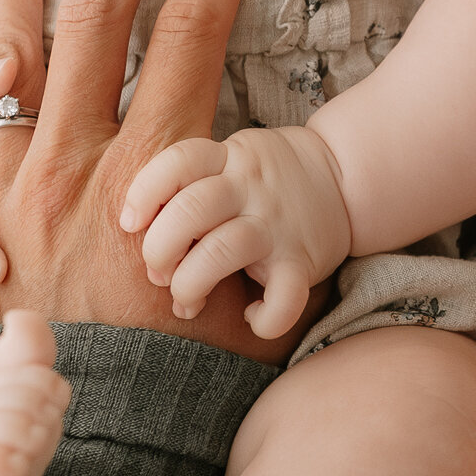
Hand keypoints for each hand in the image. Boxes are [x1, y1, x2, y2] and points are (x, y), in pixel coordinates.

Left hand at [0, 0, 314, 363]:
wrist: (86, 437)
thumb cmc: (177, 379)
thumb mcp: (245, 308)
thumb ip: (265, 252)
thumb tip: (303, 212)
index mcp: (163, 172)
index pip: (194, 39)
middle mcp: (92, 159)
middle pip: (114, 20)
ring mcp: (27, 178)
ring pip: (29, 51)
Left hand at [121, 124, 353, 332]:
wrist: (346, 178)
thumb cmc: (270, 177)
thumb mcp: (233, 157)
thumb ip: (192, 182)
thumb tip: (139, 231)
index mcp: (228, 159)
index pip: (177, 161)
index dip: (143, 192)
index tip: (130, 223)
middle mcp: (251, 188)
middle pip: (190, 210)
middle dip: (158, 250)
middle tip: (158, 273)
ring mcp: (277, 225)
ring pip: (222, 251)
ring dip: (191, 284)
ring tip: (187, 302)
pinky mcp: (303, 261)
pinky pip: (283, 297)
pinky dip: (263, 318)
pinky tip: (251, 318)